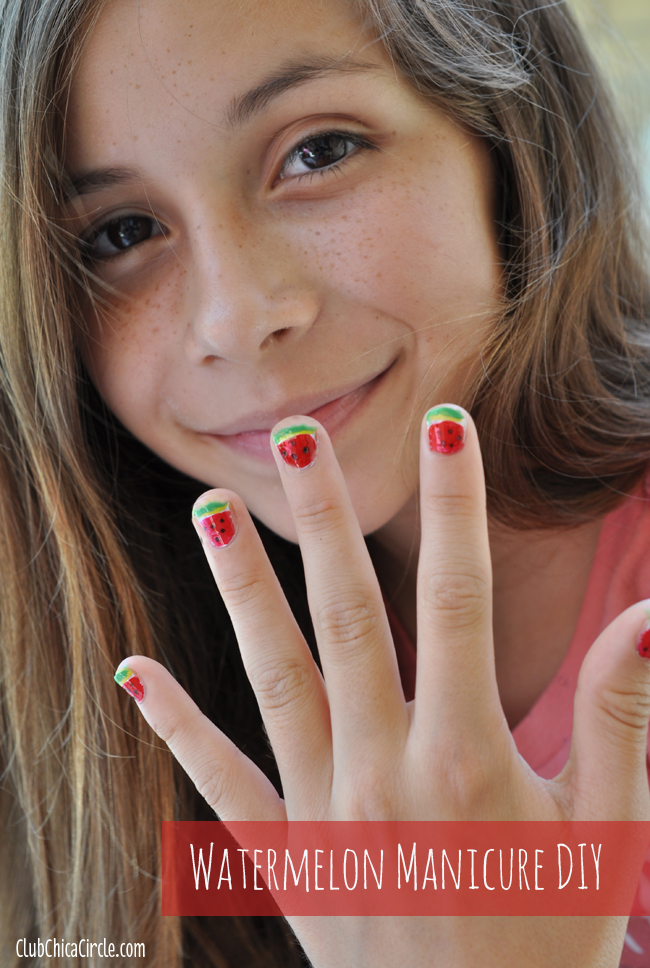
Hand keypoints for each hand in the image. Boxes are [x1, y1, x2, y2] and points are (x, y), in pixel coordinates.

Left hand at [116, 407, 649, 967]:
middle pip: (349, 619)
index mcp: (468, 758)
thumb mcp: (604, 829)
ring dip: (242, 592)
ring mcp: (324, 813)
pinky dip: (178, 725)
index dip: (458, 506)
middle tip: (296, 437)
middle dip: (325, 520)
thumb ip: (617, 716)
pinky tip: (137, 669)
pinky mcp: (288, 857)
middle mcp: (383, 772)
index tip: (448, 427)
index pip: (460, 601)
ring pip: (275, 678)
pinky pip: (223, 781)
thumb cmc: (552, 938)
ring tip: (210, 515)